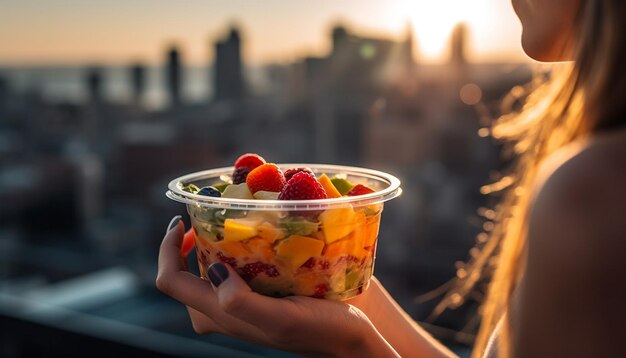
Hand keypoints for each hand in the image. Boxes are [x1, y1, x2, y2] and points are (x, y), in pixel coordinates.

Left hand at [156, 216, 398, 356]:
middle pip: (183, 276)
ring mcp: (241, 307)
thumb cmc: (320, 329)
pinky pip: (231, 275)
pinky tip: (255, 240)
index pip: (169, 280)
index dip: (167, 248)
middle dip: (186, 244)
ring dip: (207, 247)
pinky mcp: (260, 299)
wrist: (351, 341)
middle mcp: (225, 312)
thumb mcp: (280, 319)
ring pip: (206, 274)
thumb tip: (213, 270)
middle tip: (207, 217)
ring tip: (226, 224)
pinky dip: (231, 253)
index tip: (183, 219)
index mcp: (220, 315)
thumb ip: (241, 301)